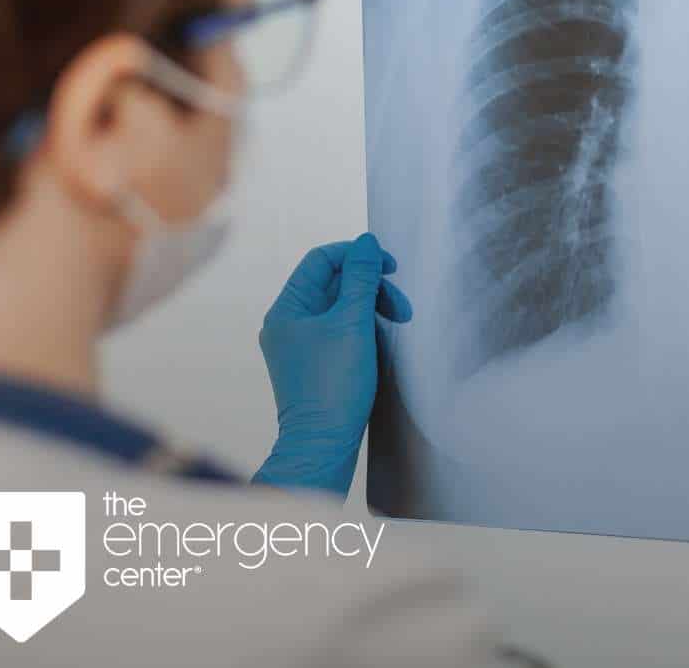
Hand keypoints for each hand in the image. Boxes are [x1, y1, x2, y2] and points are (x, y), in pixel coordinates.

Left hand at [252, 234, 412, 493]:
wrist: (323, 446)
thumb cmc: (333, 386)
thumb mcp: (352, 323)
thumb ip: (361, 278)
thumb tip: (367, 243)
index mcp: (287, 309)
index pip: (321, 261)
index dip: (357, 256)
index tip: (390, 267)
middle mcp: (289, 325)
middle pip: (334, 284)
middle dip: (371, 288)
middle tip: (402, 307)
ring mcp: (302, 347)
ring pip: (341, 309)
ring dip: (372, 309)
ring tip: (398, 325)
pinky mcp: (317, 366)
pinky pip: (342, 332)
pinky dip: (365, 330)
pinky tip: (382, 343)